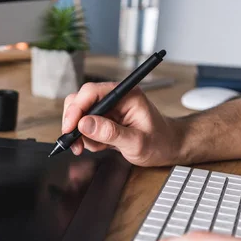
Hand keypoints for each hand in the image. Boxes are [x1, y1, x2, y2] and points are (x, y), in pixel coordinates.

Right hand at [62, 82, 182, 166]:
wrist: (170, 148)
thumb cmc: (161, 142)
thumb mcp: (136, 141)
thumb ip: (110, 132)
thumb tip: (84, 124)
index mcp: (125, 94)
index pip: (91, 92)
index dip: (76, 109)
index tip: (70, 127)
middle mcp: (114, 98)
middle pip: (80, 101)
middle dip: (74, 123)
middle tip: (76, 142)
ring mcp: (108, 109)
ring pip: (80, 116)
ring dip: (82, 135)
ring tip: (97, 147)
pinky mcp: (105, 120)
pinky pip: (85, 127)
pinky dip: (88, 139)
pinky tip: (102, 146)